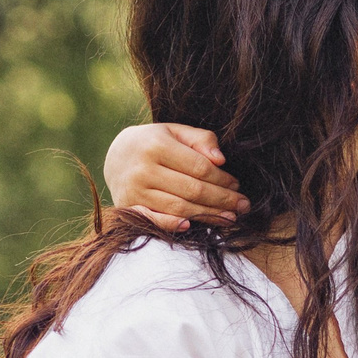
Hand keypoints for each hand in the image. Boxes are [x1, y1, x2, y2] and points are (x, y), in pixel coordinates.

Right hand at [103, 123, 249, 232]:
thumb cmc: (154, 142)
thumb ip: (200, 140)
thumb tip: (221, 160)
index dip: (222, 179)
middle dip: (222, 199)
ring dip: (208, 215)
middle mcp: (143, 169)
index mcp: (156, 145)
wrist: (115, 156)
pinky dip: (172, 225)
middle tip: (242, 205)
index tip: (237, 185)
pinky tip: (192, 226)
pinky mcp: (128, 207)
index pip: (199, 167)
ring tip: (230, 218)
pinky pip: (154, 220)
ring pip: (179, 208)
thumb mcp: (175, 132)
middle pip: (192, 190)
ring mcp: (134, 190)